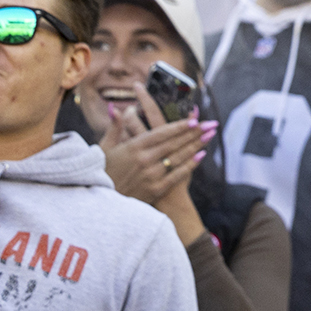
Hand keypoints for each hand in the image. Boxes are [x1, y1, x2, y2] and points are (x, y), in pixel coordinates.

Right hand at [100, 82, 213, 205]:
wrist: (98, 202)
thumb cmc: (102, 171)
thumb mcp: (104, 148)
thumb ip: (114, 127)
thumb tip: (114, 107)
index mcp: (133, 147)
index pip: (161, 133)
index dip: (179, 126)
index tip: (194, 120)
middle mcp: (144, 160)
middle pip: (175, 143)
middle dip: (195, 132)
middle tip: (212, 124)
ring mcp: (151, 175)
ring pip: (179, 157)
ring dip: (197, 145)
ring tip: (211, 135)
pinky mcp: (155, 189)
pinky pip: (177, 175)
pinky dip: (190, 164)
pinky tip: (201, 155)